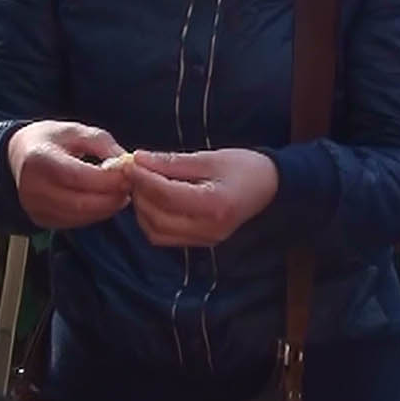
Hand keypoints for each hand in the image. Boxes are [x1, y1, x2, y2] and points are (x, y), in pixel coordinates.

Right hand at [7, 121, 132, 229]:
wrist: (18, 156)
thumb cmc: (50, 140)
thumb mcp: (75, 130)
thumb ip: (101, 143)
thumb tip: (125, 162)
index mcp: (39, 159)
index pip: (78, 176)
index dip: (107, 179)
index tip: (128, 174)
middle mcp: (33, 187)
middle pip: (80, 202)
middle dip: (112, 197)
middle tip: (130, 187)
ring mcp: (35, 207)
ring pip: (80, 217)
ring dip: (106, 208)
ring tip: (120, 194)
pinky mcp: (41, 220)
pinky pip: (75, 223)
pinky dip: (95, 215)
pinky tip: (104, 202)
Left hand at [127, 149, 278, 248]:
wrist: (269, 187)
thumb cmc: (244, 167)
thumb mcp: (210, 157)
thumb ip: (172, 162)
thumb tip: (138, 159)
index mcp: (214, 204)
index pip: (166, 195)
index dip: (143, 177)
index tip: (130, 161)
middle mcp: (208, 228)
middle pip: (157, 216)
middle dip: (140, 192)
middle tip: (133, 171)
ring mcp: (204, 240)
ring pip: (155, 231)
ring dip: (142, 207)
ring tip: (143, 184)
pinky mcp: (200, 243)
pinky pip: (164, 236)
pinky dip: (151, 219)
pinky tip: (154, 199)